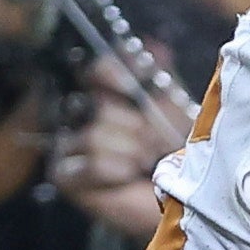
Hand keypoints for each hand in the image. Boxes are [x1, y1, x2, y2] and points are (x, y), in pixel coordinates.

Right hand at [51, 77, 183, 244]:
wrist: (183, 200)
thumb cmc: (180, 154)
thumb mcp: (177, 108)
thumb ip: (163, 76)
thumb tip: (156, 48)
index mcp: (106, 93)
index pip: (96, 68)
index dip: (113, 73)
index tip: (134, 85)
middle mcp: (82, 114)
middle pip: (98, 103)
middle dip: (135, 125)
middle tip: (154, 141)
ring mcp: (69, 145)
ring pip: (94, 133)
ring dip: (130, 150)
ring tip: (144, 161)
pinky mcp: (66, 176)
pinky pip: (91, 162)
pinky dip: (115, 170)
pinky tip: (127, 176)